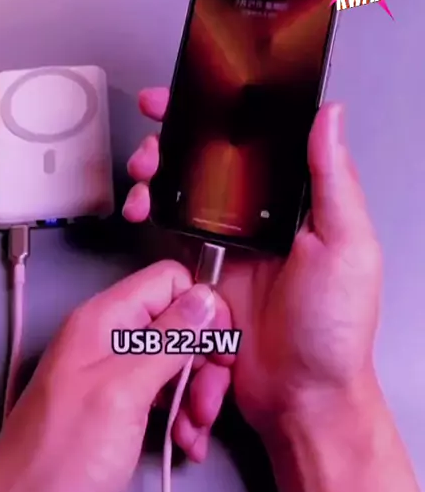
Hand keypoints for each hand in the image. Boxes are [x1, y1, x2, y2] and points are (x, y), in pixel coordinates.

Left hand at [0, 261, 230, 491]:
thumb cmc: (56, 464)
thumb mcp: (121, 393)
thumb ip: (166, 342)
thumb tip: (204, 300)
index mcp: (102, 322)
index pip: (168, 281)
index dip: (202, 310)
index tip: (220, 350)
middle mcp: (107, 341)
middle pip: (179, 325)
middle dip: (204, 363)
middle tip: (206, 402)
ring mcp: (113, 375)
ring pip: (178, 363)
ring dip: (197, 396)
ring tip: (194, 431)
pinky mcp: (120, 407)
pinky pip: (166, 395)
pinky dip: (183, 418)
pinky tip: (186, 443)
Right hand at [123, 88, 381, 439]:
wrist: (301, 397)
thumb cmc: (335, 330)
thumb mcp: (347, 247)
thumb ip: (332, 182)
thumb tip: (331, 118)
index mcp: (296, 207)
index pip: (256, 144)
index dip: (222, 114)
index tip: (190, 94)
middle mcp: (260, 223)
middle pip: (209, 165)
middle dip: (174, 144)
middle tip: (154, 141)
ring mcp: (228, 250)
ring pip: (182, 197)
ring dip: (156, 179)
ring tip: (143, 179)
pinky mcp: (201, 279)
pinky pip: (169, 241)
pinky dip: (151, 222)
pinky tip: (146, 214)